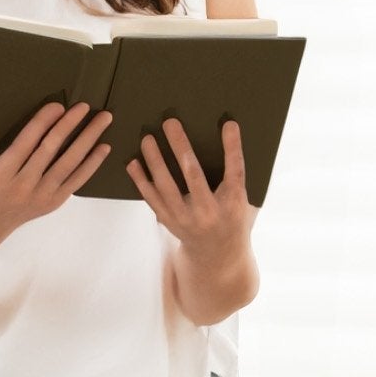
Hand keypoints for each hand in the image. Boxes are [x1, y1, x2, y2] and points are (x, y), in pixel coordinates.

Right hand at [0, 100, 113, 236]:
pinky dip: (91, 165)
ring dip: (88, 141)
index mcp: (2, 174)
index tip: (58, 106)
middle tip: (85, 106)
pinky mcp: (53, 203)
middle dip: (70, 127)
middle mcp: (24, 187)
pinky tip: (103, 148)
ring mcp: (41, 197)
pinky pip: (75, 181)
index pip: (27, 143)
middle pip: (51, 151)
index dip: (43, 123)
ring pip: (68, 165)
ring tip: (103, 120)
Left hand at [128, 117, 257, 259]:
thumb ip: (235, 172)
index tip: (228, 124)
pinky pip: (152, 199)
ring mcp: (186, 219)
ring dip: (155, 161)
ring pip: (167, 187)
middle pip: (194, 175)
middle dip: (181, 147)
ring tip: (147, 139)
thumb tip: (229, 129)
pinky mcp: (170, 222)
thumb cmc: (231, 218)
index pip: (235, 171)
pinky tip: (133, 163)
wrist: (216, 255)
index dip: (232, 148)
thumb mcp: (242, 199)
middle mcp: (208, 213)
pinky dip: (141, 181)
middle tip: (170, 122)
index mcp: (233, 205)